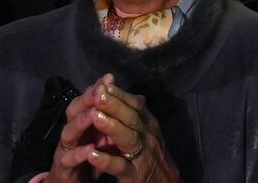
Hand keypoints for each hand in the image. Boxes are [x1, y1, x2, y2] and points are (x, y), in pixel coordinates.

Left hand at [50, 75, 178, 181]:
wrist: (166, 182)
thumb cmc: (152, 153)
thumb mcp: (146, 131)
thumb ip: (133, 112)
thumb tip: (119, 89)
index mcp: (149, 124)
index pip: (136, 105)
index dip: (120, 94)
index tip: (103, 84)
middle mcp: (148, 136)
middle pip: (132, 118)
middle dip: (114, 105)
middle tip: (97, 94)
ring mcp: (142, 156)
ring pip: (128, 139)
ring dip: (111, 127)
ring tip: (95, 117)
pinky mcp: (135, 175)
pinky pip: (120, 167)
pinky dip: (106, 160)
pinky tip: (92, 154)